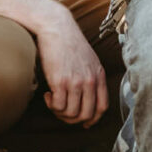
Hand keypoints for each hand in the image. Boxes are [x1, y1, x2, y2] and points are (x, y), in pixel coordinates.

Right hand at [34, 6, 107, 124]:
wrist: (56, 28)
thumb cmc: (69, 42)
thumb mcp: (90, 59)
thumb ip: (92, 76)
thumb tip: (88, 95)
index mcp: (99, 75)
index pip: (103, 107)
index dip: (93, 119)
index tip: (85, 123)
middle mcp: (90, 81)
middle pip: (86, 114)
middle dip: (73, 119)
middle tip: (63, 112)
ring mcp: (76, 82)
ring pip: (71, 113)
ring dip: (60, 112)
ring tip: (54, 101)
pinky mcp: (60, 82)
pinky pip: (58, 106)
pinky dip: (51, 105)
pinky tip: (48, 95)